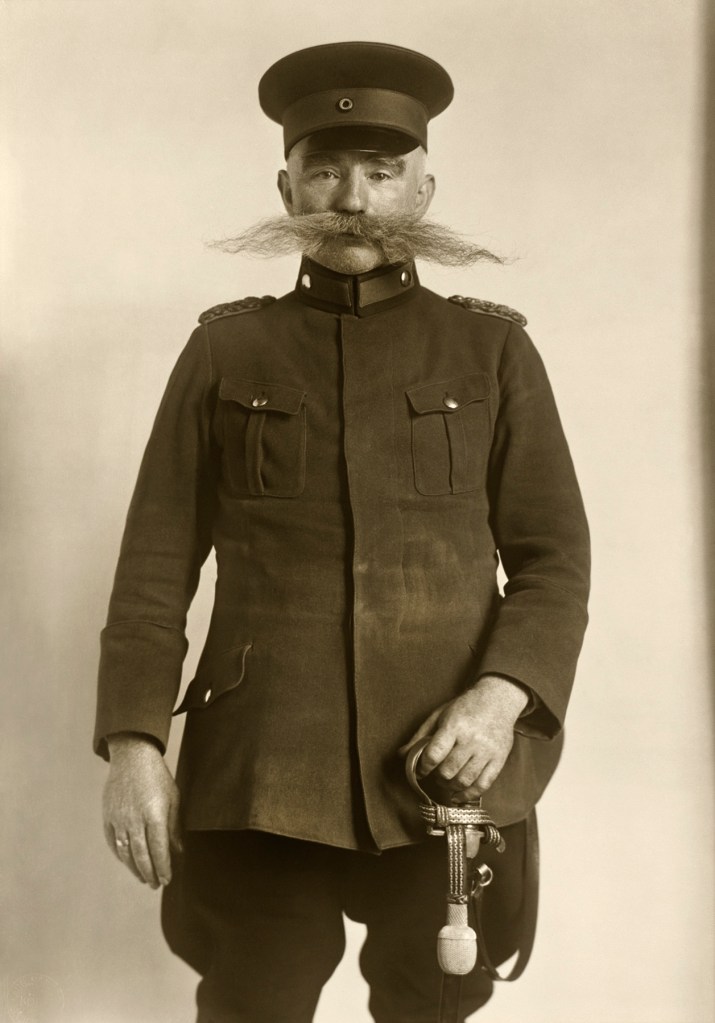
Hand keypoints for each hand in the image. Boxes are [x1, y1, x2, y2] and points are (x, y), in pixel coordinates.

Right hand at [102, 733, 181, 887]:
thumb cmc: (157, 777)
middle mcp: (135, 819)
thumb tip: (178, 852)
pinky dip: (121, 856)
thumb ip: (174, 827)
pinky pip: (113, 842)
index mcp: (155, 814)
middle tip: (155, 884)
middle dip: (149, 873)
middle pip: (142, 855)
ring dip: (134, 869)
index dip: (163, 867)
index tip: (167, 879)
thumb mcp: (173, 798)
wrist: (132, 757)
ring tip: (143, 878)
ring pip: (126, 852)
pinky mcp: (108, 817)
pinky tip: (128, 863)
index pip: (159, 849)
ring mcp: (119, 819)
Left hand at [402, 676, 528, 802]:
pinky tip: (459, 795)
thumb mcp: (439, 715)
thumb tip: (401, 755)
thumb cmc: (465, 707)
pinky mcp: (499, 760)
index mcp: (454, 725)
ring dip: (450, 786)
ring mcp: (487, 751)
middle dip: (437, 777)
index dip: (423, 767)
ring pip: (464, 781)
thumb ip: (420, 736)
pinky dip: (468, 795)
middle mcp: (472, 739)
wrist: (497, 699)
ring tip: (446, 781)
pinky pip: (483, 785)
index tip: (421, 770)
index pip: (434, 755)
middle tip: (435, 773)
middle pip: (448, 771)